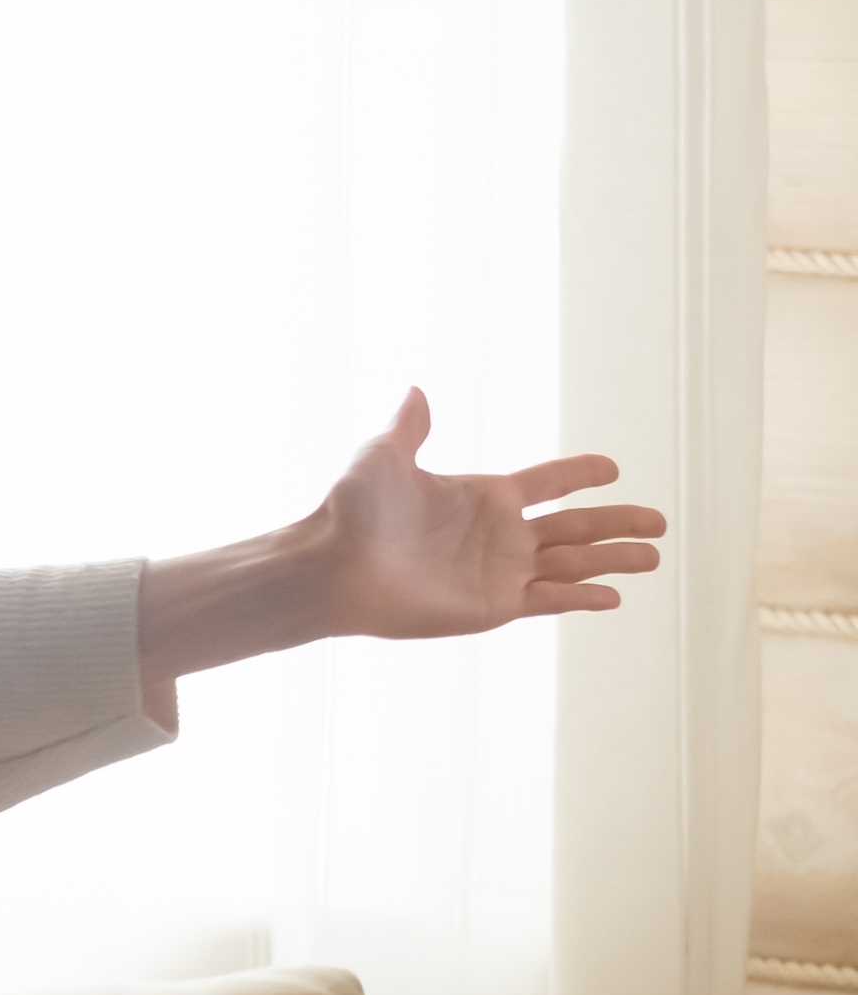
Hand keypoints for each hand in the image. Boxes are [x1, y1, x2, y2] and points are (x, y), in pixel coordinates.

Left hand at [315, 389, 665, 638]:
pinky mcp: (493, 605)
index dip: (578, 473)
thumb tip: (414, 389)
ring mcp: (499, 571)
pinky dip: (582, 597)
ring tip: (655, 555)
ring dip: (614, 559)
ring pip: (573, 562)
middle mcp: (498, 534)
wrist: (334, 568)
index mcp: (483, 495)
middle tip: (660, 520)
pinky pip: (550, 600)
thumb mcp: (382, 457)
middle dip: (617, 521)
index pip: (546, 482)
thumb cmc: (353, 511)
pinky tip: (614, 596)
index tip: (611, 468)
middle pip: (574, 525)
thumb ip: (409, 427)